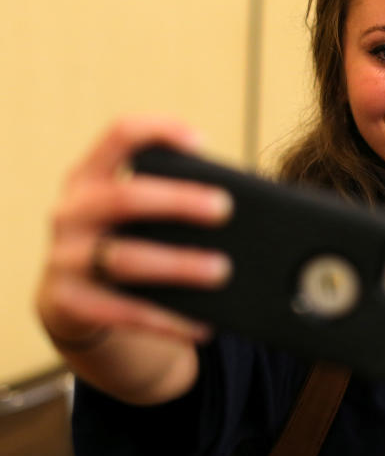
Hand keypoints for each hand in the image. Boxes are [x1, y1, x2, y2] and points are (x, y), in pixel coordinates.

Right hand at [35, 115, 233, 352]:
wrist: (72, 301)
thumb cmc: (126, 240)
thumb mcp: (137, 213)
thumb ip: (171, 198)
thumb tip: (248, 206)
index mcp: (89, 176)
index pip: (118, 136)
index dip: (159, 131)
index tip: (201, 141)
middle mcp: (71, 212)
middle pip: (124, 198)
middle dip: (177, 201)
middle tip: (224, 208)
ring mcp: (65, 259)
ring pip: (126, 259)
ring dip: (178, 264)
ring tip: (221, 270)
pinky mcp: (69, 304)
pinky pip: (124, 313)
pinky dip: (167, 319)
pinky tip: (203, 325)